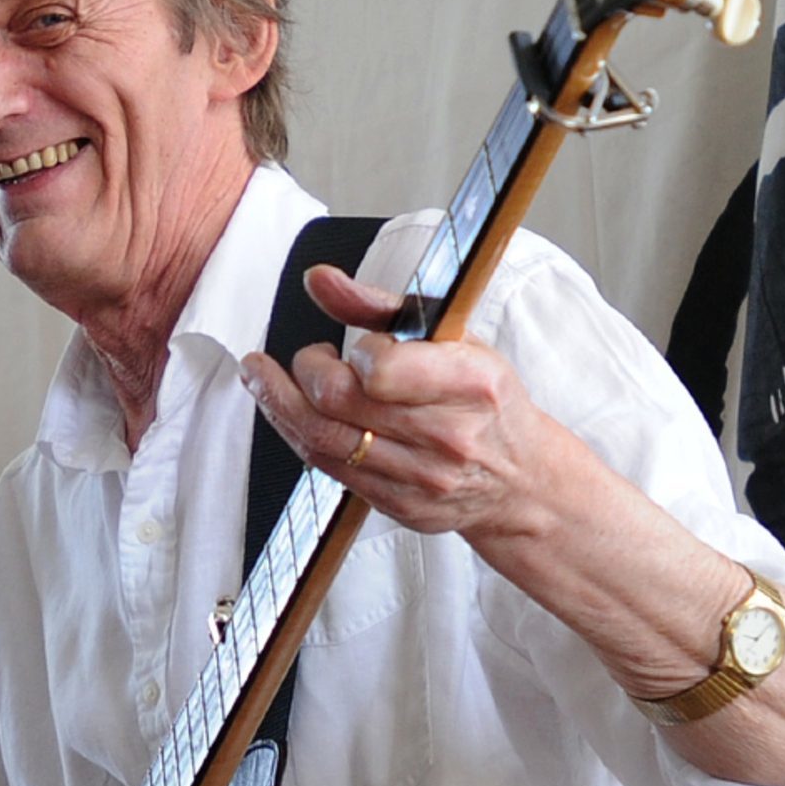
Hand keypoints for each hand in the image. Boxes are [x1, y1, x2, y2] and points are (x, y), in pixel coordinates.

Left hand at [240, 265, 548, 540]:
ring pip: (321, 441)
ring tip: (263, 378)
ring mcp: (423, 479)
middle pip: (337, 404)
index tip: (356, 346)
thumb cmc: (483, 396)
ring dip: (280, 404)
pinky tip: (293, 413)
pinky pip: (329, 470)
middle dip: (301, 373)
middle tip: (302, 358)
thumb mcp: (451, 336)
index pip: (381, 370)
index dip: (354, 353)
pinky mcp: (400, 507)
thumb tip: (319, 278)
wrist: (520, 476)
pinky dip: (301, 436)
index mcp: (470, 383)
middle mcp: (448, 436)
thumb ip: (379, 304)